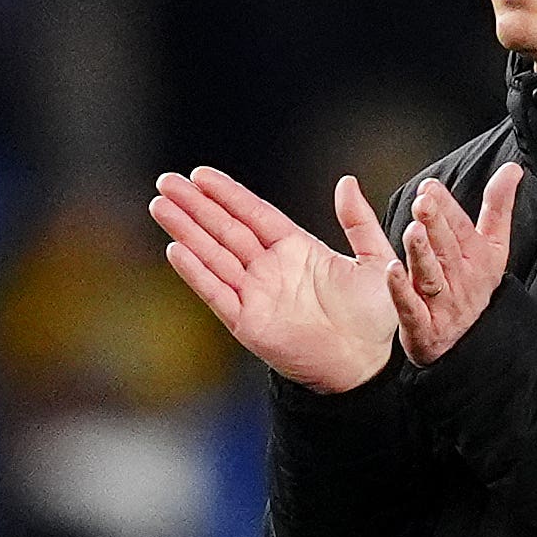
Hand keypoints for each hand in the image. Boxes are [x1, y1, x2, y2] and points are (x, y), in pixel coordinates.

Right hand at [151, 167, 403, 392]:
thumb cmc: (375, 315)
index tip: (200, 174)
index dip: (227, 194)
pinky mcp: (247, 322)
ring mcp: (256, 294)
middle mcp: (271, 268)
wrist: (369, 363)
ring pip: (213, 255)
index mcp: (297, 249)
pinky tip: (175, 249)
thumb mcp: (374, 259)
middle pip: (225, 229)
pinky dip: (196, 272)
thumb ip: (358, 221)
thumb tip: (346, 181)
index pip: (254, 214)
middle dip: (195, 205)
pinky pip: (217, 292)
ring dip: (186, 231)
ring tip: (160, 205)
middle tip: (166, 181)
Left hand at [390, 165, 521, 366]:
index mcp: (476, 256)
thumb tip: (512, 169)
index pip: (461, 227)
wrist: (472, 343)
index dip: (446, 206)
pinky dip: (401, 290)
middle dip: (435, 223)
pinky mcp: (423, 326)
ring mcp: (442, 303)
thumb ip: (499, 206)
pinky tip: (392, 271)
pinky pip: (411, 307)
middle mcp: (459, 278)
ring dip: (421, 253)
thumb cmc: (475, 287)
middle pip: (446, 248)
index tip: (430, 188)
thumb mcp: (494, 247)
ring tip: (412, 231)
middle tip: (423, 202)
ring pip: (430, 275)